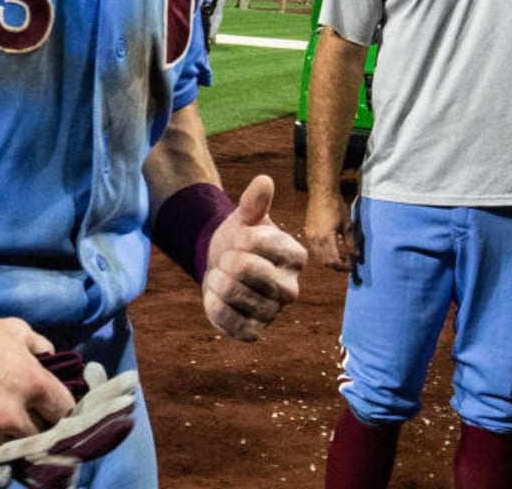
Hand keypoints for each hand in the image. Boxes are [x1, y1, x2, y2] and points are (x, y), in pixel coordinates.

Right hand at [0, 316, 74, 462]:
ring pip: (8, 449)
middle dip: (37, 428)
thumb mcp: (16, 330)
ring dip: (6, 439)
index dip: (61, 410)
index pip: (64, 411)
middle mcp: (12, 415)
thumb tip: (53, 362)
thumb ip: (41, 348)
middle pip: (39, 437)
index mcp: (32, 384)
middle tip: (26, 419)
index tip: (55, 411)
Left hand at [202, 175, 305, 340]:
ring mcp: (273, 312)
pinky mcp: (254, 331)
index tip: (240, 237)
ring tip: (219, 274)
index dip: (244, 237)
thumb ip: (255, 202)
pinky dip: (215, 306)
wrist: (225, 265)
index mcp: (297, 256)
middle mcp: (291, 288)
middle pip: (254, 272)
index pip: (268, 243)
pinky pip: (231, 323)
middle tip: (226, 258)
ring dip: (219, 281)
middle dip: (230, 260)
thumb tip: (264, 180)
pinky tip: (214, 293)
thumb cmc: (242, 238)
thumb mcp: (247, 217)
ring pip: (239, 297)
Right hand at [304, 190, 353, 271]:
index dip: (344, 267)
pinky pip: (316, 250)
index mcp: (326, 238)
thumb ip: (351, 242)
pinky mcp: (308, 233)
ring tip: (342, 258)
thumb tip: (356, 255)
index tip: (352, 266)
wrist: (322, 192)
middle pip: (326, 262)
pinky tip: (333, 249)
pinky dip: (324, 254)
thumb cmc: (336, 206)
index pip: (334, 261)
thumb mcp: (347, 225)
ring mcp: (310, 237)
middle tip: (348, 264)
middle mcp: (316, 240)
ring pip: (320, 257)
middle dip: (338, 266)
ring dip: (331, 261)